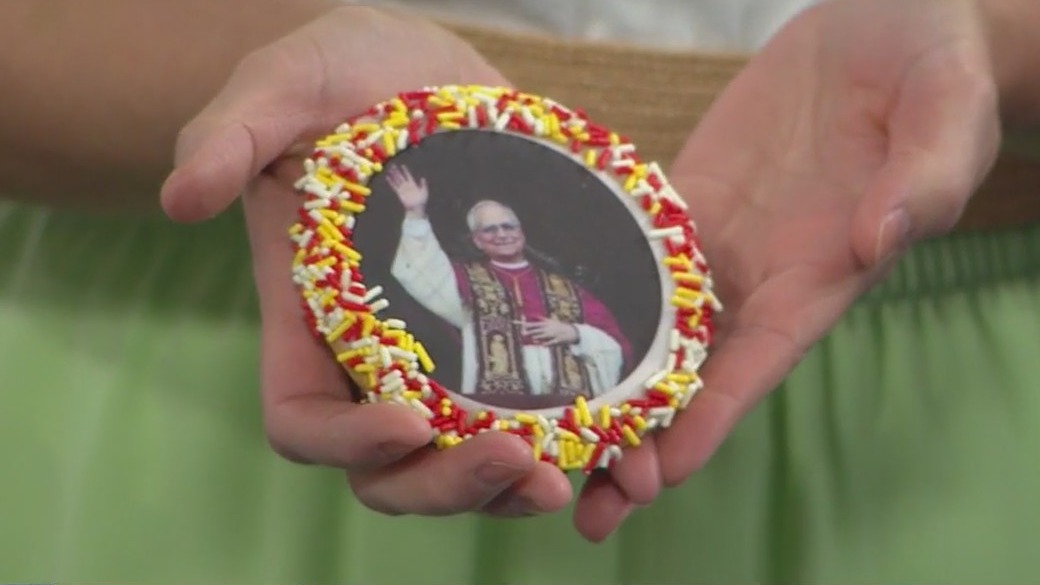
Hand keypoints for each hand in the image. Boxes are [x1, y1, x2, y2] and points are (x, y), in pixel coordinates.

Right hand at [159, 6, 571, 517]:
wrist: (425, 66)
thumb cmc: (343, 73)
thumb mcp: (286, 83)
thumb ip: (232, 132)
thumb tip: (181, 198)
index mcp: (311, 318)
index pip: (306, 419)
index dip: (349, 442)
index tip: (410, 422)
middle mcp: (376, 352)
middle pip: (393, 466)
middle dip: (448, 483)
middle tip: (520, 464)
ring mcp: (446, 347)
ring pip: (463, 455)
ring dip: (511, 484)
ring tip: (568, 475)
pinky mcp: (507, 326)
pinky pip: (530, 409)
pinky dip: (567, 438)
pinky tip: (613, 438)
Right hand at [386, 164, 428, 215]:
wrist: (416, 208)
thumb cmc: (421, 201)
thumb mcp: (424, 191)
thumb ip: (423, 185)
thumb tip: (422, 178)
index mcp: (413, 184)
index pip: (408, 175)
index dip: (405, 171)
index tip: (402, 165)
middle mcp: (407, 186)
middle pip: (401, 177)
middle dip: (397, 171)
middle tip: (393, 165)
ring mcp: (402, 189)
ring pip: (396, 180)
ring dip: (393, 175)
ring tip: (389, 170)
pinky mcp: (399, 193)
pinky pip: (394, 186)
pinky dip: (391, 182)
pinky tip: (387, 178)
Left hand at [522, 318, 578, 344]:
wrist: (570, 331)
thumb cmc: (559, 326)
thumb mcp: (551, 321)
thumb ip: (542, 319)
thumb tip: (534, 316)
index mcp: (546, 324)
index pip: (535, 324)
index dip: (528, 325)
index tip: (522, 325)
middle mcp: (548, 329)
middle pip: (538, 330)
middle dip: (531, 332)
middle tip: (523, 333)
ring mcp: (553, 334)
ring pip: (544, 336)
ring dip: (538, 337)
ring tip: (533, 338)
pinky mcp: (557, 340)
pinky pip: (551, 342)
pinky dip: (546, 343)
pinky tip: (542, 345)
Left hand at [572, 0, 1001, 540]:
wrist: (888, 24)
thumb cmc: (935, 72)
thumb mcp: (947, 119)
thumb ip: (921, 182)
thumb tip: (875, 236)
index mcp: (818, 276)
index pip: (756, 365)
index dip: (707, 421)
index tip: (657, 474)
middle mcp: (759, 274)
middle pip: (691, 371)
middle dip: (638, 433)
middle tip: (574, 490)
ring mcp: (716, 238)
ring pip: (648, 324)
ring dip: (598, 379)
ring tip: (535, 427)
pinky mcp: (686, 195)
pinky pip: (628, 248)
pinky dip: (586, 286)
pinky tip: (531, 316)